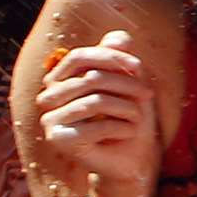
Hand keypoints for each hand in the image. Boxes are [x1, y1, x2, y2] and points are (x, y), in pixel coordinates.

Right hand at [37, 30, 162, 196]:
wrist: (130, 160)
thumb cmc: (127, 119)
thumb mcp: (128, 84)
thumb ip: (120, 59)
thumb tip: (120, 36)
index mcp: (58, 81)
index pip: (78, 57)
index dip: (109, 57)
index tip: (138, 66)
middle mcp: (48, 98)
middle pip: (89, 78)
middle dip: (125, 84)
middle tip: (148, 95)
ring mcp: (50, 120)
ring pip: (94, 102)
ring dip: (127, 108)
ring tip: (138, 117)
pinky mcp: (59, 140)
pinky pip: (96, 127)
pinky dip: (121, 128)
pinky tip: (128, 133)